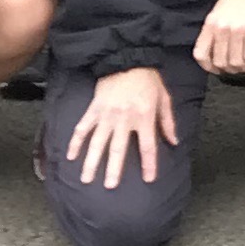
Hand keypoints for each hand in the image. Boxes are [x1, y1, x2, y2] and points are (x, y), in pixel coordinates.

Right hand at [66, 66, 177, 188]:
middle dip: (113, 169)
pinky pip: (83, 128)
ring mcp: (107, 115)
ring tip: (86, 179)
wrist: (127, 58)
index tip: (148, 179)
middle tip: (109, 187)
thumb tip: (174, 142)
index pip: (148, 146)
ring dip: (91, 162)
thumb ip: (167, 122)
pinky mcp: (94, 109)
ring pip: (97, 142)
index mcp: (144, 117)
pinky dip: (75, 142)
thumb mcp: (164, 98)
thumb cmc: (148, 79)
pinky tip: (71, 156)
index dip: (149, 164)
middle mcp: (125, 119)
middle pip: (118, 149)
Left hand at [192, 0, 244, 76]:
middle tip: (235, 69)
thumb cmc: (236, 0)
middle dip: (228, 70)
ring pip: (236, 62)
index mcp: (211, 24)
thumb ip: (212, 33)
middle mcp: (222, 28)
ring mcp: (238, 30)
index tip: (215, 69)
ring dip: (243, 69)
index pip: (201, 54)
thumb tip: (214, 55)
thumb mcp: (217, 13)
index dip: (207, 67)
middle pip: (220, 61)